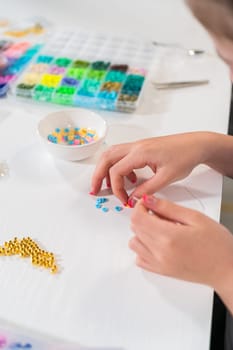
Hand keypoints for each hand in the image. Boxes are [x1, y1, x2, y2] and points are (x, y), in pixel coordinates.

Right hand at [91, 132, 210, 203]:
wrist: (196, 144)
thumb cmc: (185, 157)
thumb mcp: (167, 177)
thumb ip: (148, 189)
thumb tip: (133, 198)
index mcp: (140, 153)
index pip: (117, 170)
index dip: (116, 188)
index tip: (123, 200)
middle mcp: (136, 146)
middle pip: (107, 158)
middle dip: (98, 175)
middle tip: (94, 190)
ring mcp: (138, 146)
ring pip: (113, 155)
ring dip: (106, 169)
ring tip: (107, 186)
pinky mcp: (142, 148)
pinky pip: (123, 156)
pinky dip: (120, 167)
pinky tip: (131, 179)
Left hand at [129, 195, 232, 291]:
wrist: (226, 269)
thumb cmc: (217, 245)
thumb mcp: (195, 218)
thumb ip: (168, 208)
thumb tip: (149, 200)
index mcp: (168, 237)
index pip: (138, 218)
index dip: (140, 206)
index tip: (148, 203)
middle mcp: (160, 252)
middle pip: (135, 229)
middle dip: (143, 216)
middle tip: (160, 214)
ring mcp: (159, 264)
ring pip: (134, 243)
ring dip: (141, 232)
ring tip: (160, 229)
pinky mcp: (161, 272)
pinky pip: (139, 259)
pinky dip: (143, 249)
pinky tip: (157, 243)